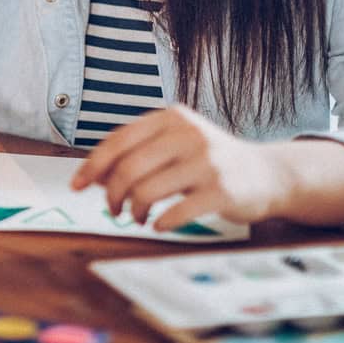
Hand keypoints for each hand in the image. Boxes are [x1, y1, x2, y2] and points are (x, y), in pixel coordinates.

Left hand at [69, 105, 285, 229]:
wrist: (266, 174)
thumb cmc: (209, 161)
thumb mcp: (174, 146)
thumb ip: (137, 155)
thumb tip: (92, 177)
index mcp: (171, 118)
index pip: (118, 140)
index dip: (92, 165)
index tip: (76, 185)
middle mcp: (188, 134)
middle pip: (129, 167)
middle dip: (112, 194)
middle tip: (113, 209)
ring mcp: (207, 161)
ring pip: (148, 190)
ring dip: (134, 210)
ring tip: (137, 217)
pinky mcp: (222, 190)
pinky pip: (176, 212)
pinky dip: (159, 222)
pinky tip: (158, 224)